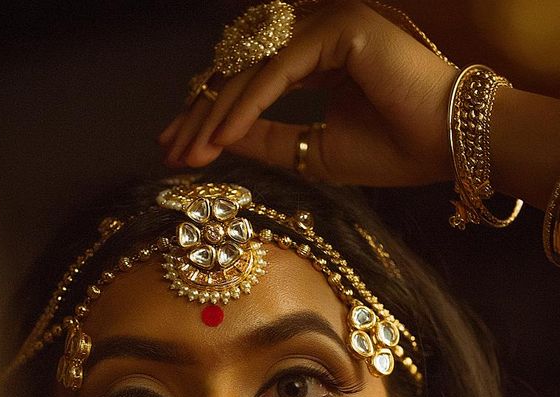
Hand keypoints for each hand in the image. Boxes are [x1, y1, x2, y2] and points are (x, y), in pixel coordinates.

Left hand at [159, 1, 456, 187]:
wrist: (447, 146)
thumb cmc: (394, 149)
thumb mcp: (313, 152)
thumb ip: (267, 139)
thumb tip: (218, 137)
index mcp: (315, 55)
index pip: (248, 80)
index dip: (211, 114)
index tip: (180, 150)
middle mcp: (317, 30)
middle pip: (242, 70)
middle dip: (201, 113)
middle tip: (170, 152)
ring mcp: (329, 21)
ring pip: (254, 69)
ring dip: (216, 113)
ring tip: (189, 153)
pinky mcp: (340, 26)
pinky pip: (278, 71)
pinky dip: (247, 106)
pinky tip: (222, 137)